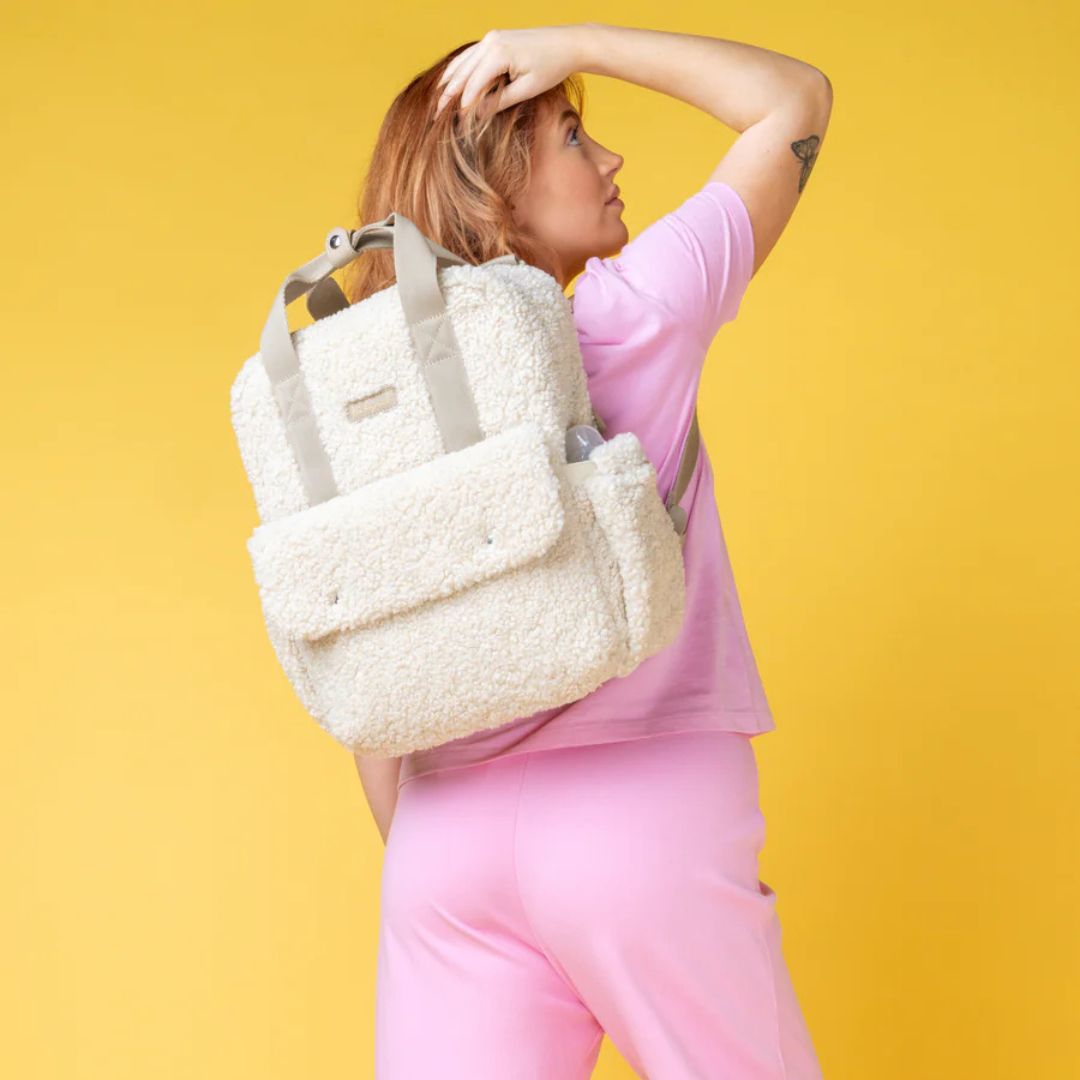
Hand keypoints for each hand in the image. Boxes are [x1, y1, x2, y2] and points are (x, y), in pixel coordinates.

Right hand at [435, 27, 584, 119]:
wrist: (567, 43)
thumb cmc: (551, 67)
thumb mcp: (527, 89)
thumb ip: (500, 101)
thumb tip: (478, 114)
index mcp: (499, 54)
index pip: (473, 84)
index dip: (463, 106)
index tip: (454, 124)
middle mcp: (491, 42)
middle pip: (462, 72)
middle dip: (448, 95)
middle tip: (435, 116)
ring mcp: (491, 38)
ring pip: (462, 62)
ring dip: (449, 82)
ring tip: (437, 102)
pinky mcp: (494, 39)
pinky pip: (470, 56)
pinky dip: (459, 70)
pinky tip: (449, 82)